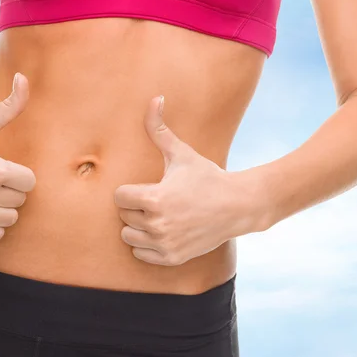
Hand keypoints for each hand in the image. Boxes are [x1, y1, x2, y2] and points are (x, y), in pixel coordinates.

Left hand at [114, 95, 261, 265]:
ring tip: (156, 216)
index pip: (118, 197)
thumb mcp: (182, 153)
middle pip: (123, 216)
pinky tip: (161, 232)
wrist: (238, 206)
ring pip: (128, 237)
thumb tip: (154, 98)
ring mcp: (164, 244)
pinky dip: (146, 246)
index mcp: (154, 199)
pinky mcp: (172, 257)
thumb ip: (160, 129)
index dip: (129, 190)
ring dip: (137, 227)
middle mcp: (157, 224)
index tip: (145, 187)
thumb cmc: (207, 177)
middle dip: (135, 207)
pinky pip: (140, 254)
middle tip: (155, 200)